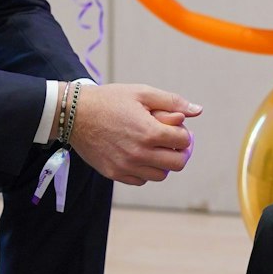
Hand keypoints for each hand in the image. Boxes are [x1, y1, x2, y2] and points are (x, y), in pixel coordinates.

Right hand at [68, 84, 201, 185]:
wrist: (75, 114)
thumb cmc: (110, 100)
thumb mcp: (142, 93)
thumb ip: (172, 102)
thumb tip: (198, 110)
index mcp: (149, 132)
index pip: (184, 141)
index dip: (183, 133)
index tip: (176, 128)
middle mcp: (140, 153)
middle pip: (177, 163)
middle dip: (179, 152)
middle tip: (172, 143)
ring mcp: (126, 166)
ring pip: (160, 175)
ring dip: (163, 163)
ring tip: (154, 148)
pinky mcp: (114, 173)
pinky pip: (141, 180)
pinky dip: (145, 171)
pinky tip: (139, 156)